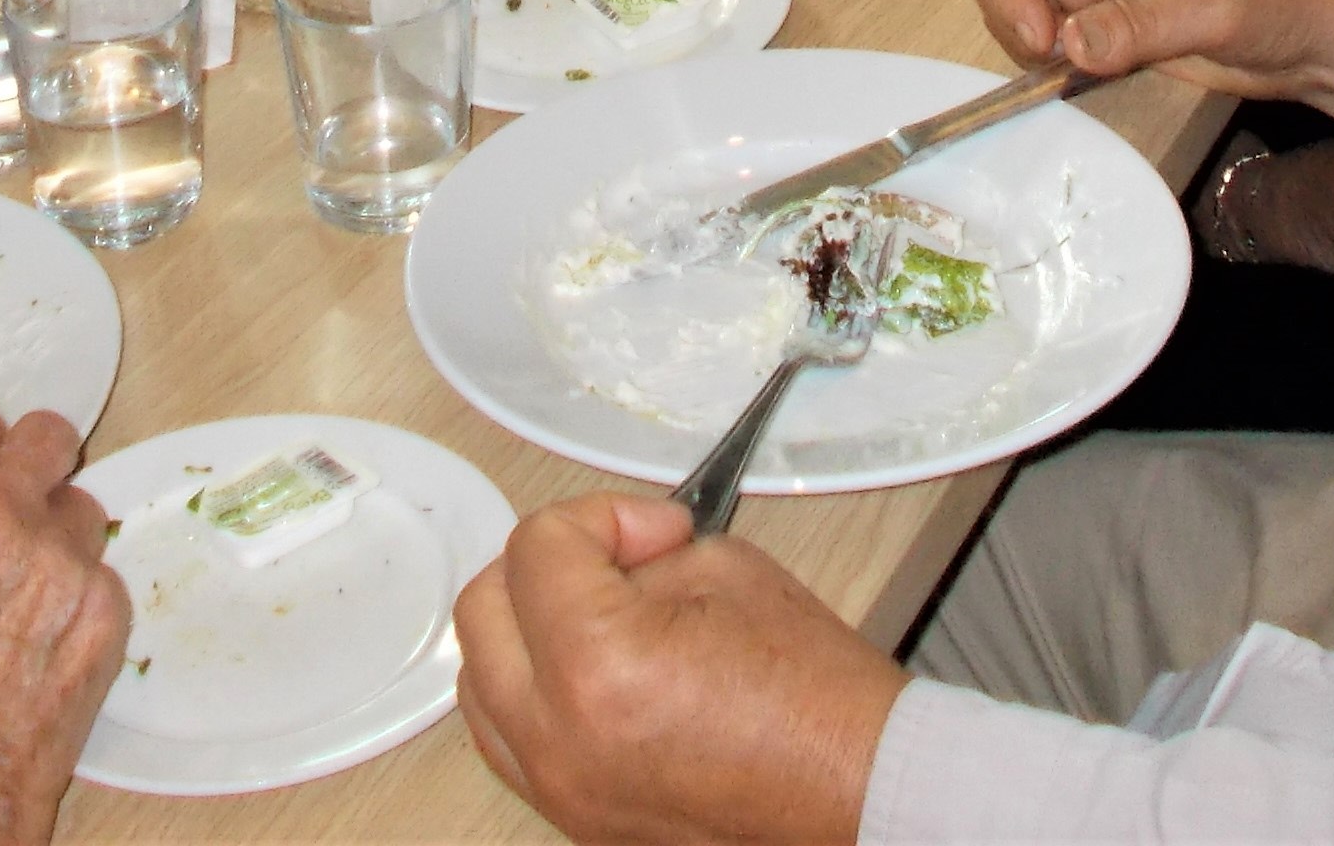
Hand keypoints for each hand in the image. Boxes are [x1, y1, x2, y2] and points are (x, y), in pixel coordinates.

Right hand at [0, 407, 129, 845]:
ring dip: (62, 542)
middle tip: (27, 506)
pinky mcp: (105, 608)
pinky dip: (84, 605)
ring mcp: (57, 558)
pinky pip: (104, 578)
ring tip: (33, 600)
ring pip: (82, 509)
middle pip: (45, 438)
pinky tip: (50, 650)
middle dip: (37, 466)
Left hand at [455, 493, 900, 845]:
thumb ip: (640, 553)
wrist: (855, 787)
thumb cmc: (813, 697)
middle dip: (544, 564)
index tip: (651, 529)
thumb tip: (606, 553)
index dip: (599, 517)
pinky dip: (530, 691)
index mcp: (598, 666)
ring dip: (523, 629)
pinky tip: (586, 668)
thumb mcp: (724, 572)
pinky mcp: (571, 817)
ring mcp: (559, 789)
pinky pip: (508, 740)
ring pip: (478, 681)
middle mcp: (559, 738)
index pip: (537, 549)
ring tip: (595, 611)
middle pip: (483, 610)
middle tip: (612, 556)